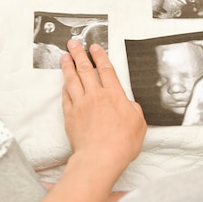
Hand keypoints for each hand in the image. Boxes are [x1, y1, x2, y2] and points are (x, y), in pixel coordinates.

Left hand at [61, 40, 146, 175]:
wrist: (100, 158)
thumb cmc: (122, 143)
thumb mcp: (139, 123)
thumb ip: (133, 109)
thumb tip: (128, 103)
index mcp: (114, 95)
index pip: (106, 70)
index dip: (100, 56)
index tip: (94, 47)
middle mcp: (95, 96)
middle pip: (85, 69)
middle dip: (79, 54)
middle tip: (73, 43)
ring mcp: (81, 105)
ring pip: (72, 80)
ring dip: (68, 66)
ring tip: (64, 57)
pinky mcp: (70, 116)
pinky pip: (66, 97)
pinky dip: (65, 88)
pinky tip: (64, 83)